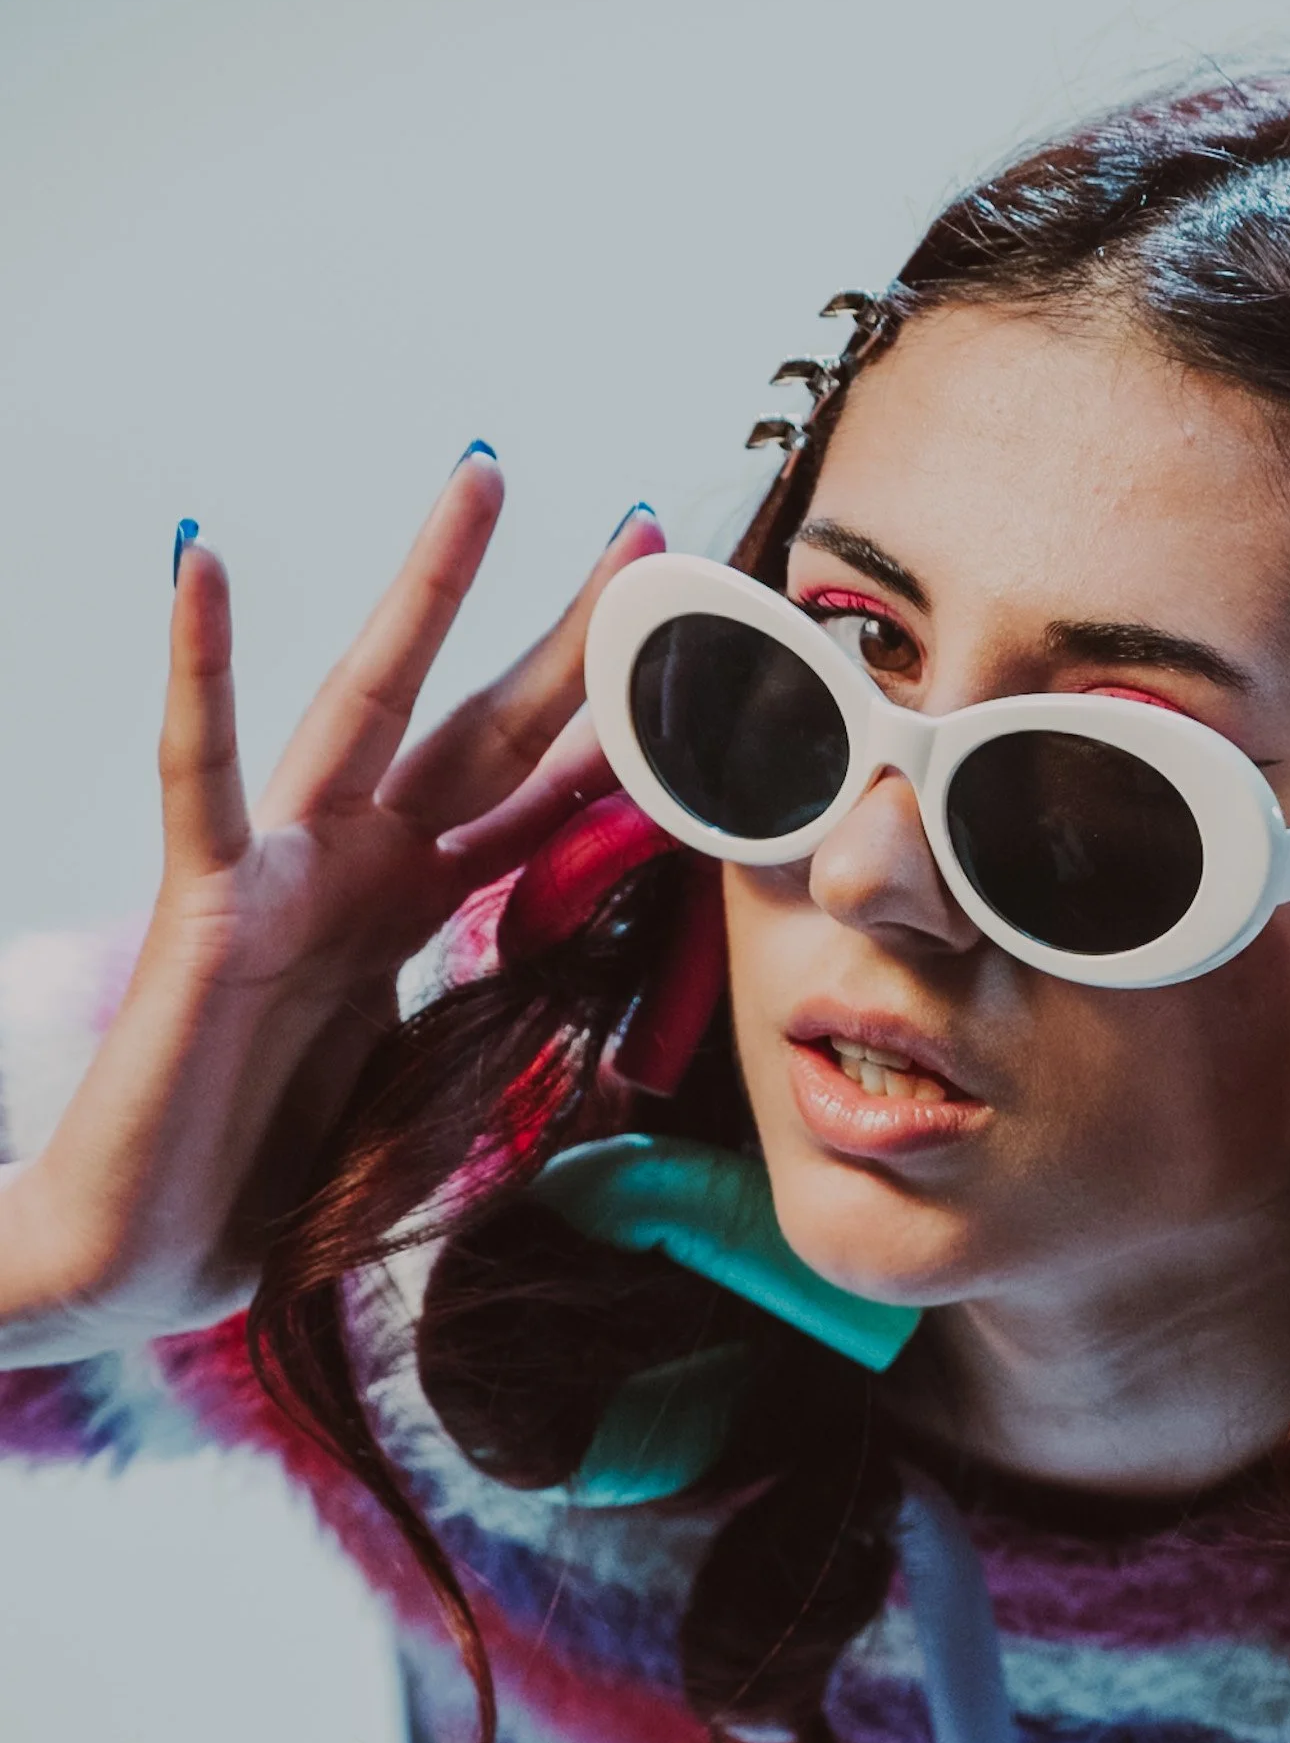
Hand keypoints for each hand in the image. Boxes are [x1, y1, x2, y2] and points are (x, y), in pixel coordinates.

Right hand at [0, 456, 660, 1359]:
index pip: (539, 804)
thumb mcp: (429, 1097)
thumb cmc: (272, 1180)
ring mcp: (283, 872)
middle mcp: (360, 870)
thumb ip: (502, 1041)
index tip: (691, 665)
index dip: (617, 734)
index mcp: (414, 913)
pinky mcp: (204, 904)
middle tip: (650, 532)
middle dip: (571, 634)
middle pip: (488, 726)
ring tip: (484, 483)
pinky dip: (197, 669)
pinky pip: (198, 773)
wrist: (146, 1259)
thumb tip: (614, 1051)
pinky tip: (201, 562)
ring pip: (367, 704)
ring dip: (427, 591)